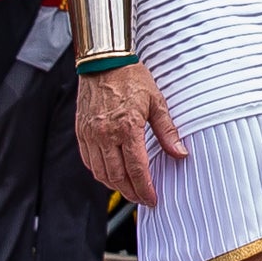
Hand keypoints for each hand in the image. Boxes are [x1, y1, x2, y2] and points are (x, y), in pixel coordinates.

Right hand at [76, 57, 190, 205]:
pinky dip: (100, 173)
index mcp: (127, 128)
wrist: (103, 61)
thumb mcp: (156, 102)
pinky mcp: (81, 131)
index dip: (145, 189)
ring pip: (101, 173)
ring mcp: (91, 134)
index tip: (152, 199)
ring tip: (128, 189)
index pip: (137, 169)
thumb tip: (180, 153)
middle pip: (117, 176)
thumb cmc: (131, 78)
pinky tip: (110, 174)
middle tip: (142, 198)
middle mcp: (105, 134)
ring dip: (115, 186)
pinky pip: (89, 161)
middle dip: (131, 192)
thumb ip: (167, 131)